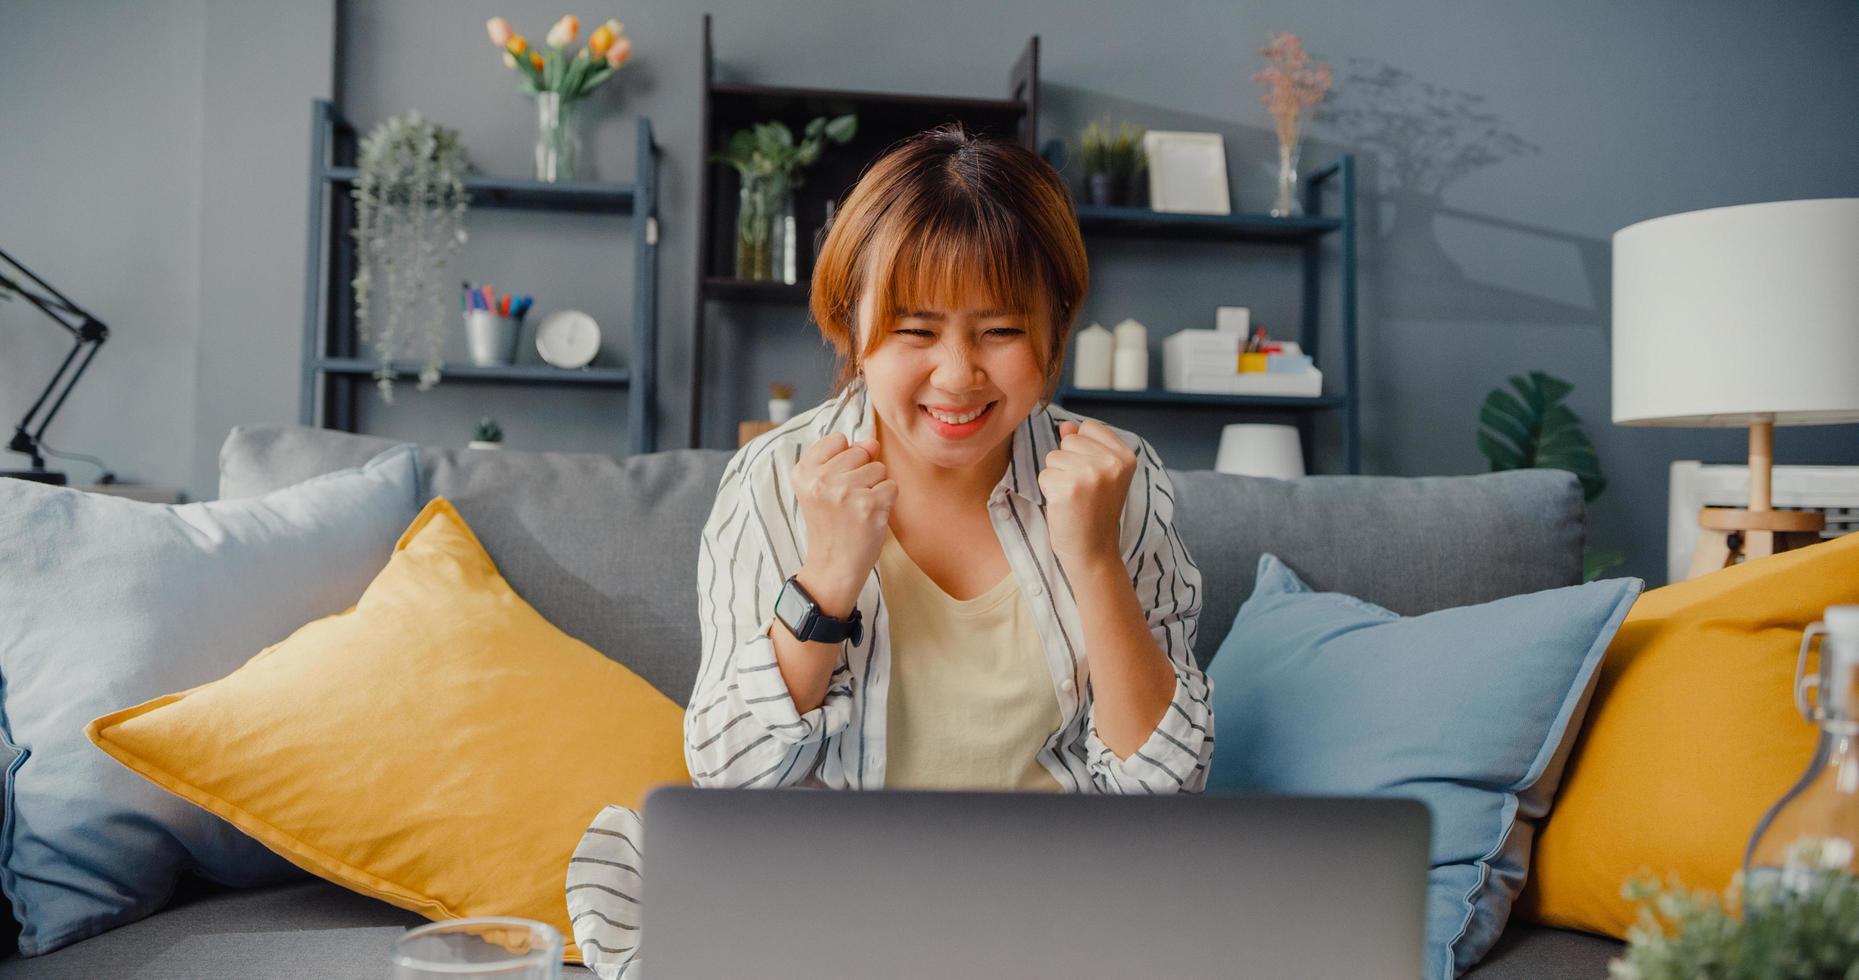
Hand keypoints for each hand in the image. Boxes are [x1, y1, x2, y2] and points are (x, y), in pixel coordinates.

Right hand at [791, 432, 895, 614]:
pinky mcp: (869, 505)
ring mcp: (845, 491)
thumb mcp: (822, 488)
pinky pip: (892, 486)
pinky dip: (886, 502)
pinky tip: (870, 517)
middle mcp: (821, 479)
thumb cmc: (831, 525)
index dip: (844, 460)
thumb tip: (873, 442)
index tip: (835, 484)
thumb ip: (844, 458)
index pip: (838, 439)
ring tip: (858, 510)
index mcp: (803, 472)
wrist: (833, 566)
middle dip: (861, 474)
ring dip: (875, 488)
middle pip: (861, 452)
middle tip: (847, 502)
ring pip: (879, 468)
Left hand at [1038, 420, 1136, 571]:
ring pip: (1053, 456)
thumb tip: (1066, 425)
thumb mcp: (1100, 474)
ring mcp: (1091, 474)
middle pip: (1068, 441)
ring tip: (1073, 497)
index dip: (1082, 449)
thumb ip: (1084, 446)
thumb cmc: (1095, 512)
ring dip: (1057, 476)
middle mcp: (1112, 463)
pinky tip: (1064, 505)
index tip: (1092, 475)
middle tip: (1082, 490)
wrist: (1094, 551)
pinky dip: (1048, 490)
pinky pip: (1044, 474)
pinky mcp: (1070, 487)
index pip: (1088, 427)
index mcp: (1125, 456)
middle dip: (1067, 463)